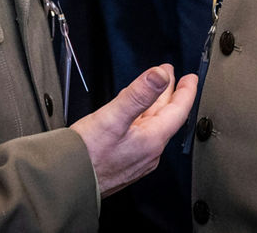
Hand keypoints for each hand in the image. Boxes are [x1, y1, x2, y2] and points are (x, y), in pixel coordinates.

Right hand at [70, 64, 197, 196]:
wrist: (66, 183)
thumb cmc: (86, 156)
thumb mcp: (113, 117)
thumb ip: (138, 94)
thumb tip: (160, 75)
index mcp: (151, 140)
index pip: (178, 111)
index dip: (186, 91)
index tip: (191, 78)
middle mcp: (149, 152)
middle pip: (166, 117)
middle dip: (169, 93)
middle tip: (170, 75)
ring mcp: (137, 158)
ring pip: (153, 125)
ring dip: (156, 104)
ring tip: (156, 88)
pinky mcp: (125, 162)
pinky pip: (141, 133)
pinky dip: (143, 116)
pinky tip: (136, 113)